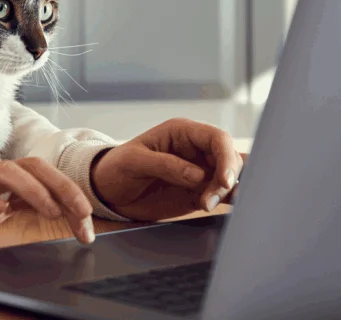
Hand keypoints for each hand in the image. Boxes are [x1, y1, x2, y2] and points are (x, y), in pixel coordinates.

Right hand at [0, 158, 94, 252]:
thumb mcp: (3, 210)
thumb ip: (27, 205)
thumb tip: (65, 211)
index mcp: (10, 178)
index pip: (47, 176)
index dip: (70, 194)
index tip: (86, 222)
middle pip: (33, 165)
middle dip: (61, 186)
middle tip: (81, 212)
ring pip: (7, 171)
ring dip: (33, 190)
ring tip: (51, 211)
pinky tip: (1, 211)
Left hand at [89, 118, 245, 221]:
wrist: (109, 191)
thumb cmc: (117, 168)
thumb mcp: (134, 162)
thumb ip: (165, 165)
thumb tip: (198, 175)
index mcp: (182, 132)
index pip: (217, 138)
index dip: (226, 157)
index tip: (224, 181)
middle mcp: (196, 149)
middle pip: (230, 158)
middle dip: (226, 179)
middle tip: (208, 200)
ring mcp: (200, 170)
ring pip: (231, 176)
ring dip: (229, 191)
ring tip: (207, 205)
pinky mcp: (199, 191)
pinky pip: (222, 193)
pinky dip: (228, 200)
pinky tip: (223, 208)